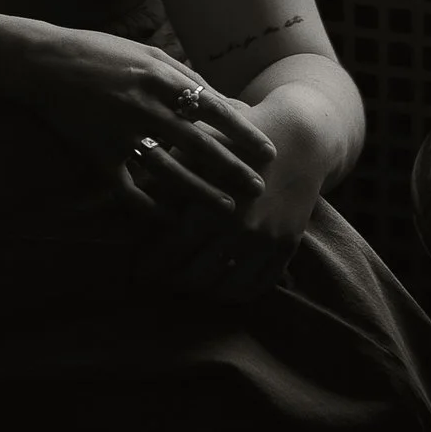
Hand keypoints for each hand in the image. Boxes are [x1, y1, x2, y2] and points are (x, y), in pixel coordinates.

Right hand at [15, 29, 279, 227]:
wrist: (47, 63)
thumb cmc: (105, 55)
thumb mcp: (151, 58)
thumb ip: (189, 81)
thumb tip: (229, 104)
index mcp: (161, 79)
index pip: (213, 109)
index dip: (243, 133)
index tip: (268, 153)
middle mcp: (145, 107)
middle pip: (199, 145)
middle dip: (232, 169)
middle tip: (258, 190)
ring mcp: (121, 134)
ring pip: (169, 172)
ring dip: (201, 193)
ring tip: (227, 211)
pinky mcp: (99, 156)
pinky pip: (129, 188)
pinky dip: (149, 208)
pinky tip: (170, 221)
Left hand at [143, 133, 324, 302]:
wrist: (299, 137)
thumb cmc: (238, 138)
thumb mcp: (198, 149)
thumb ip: (167, 176)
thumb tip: (132, 200)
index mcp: (214, 207)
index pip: (173, 251)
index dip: (152, 266)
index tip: (137, 272)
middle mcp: (241, 231)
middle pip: (196, 275)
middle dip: (171, 282)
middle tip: (158, 282)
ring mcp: (267, 242)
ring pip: (226, 289)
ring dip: (201, 292)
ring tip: (187, 286)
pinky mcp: (287, 247)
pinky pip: (258, 286)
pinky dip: (236, 294)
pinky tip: (220, 288)